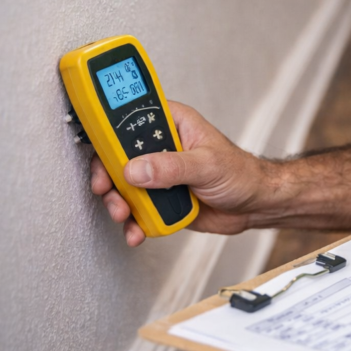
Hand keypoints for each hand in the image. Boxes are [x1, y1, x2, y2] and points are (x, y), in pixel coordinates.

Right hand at [90, 101, 274, 246]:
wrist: (254, 205)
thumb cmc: (240, 173)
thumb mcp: (207, 165)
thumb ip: (172, 167)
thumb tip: (137, 168)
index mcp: (171, 124)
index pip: (130, 119)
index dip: (107, 131)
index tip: (96, 148)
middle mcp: (160, 147)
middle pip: (117, 156)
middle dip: (107, 176)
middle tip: (107, 190)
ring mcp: (158, 174)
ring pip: (123, 185)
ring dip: (118, 202)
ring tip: (124, 215)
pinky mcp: (160, 198)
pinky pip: (137, 209)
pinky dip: (133, 222)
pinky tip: (137, 231)